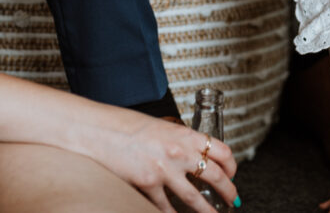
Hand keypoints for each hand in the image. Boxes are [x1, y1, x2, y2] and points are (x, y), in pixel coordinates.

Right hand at [106, 115, 238, 212]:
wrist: (97, 130)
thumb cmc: (124, 125)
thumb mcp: (159, 126)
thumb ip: (176, 138)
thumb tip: (189, 149)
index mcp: (184, 134)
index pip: (221, 150)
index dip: (232, 165)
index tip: (232, 173)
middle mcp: (178, 152)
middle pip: (216, 176)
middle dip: (228, 191)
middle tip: (232, 199)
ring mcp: (164, 170)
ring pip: (195, 198)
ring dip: (208, 211)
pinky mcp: (148, 185)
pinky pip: (165, 207)